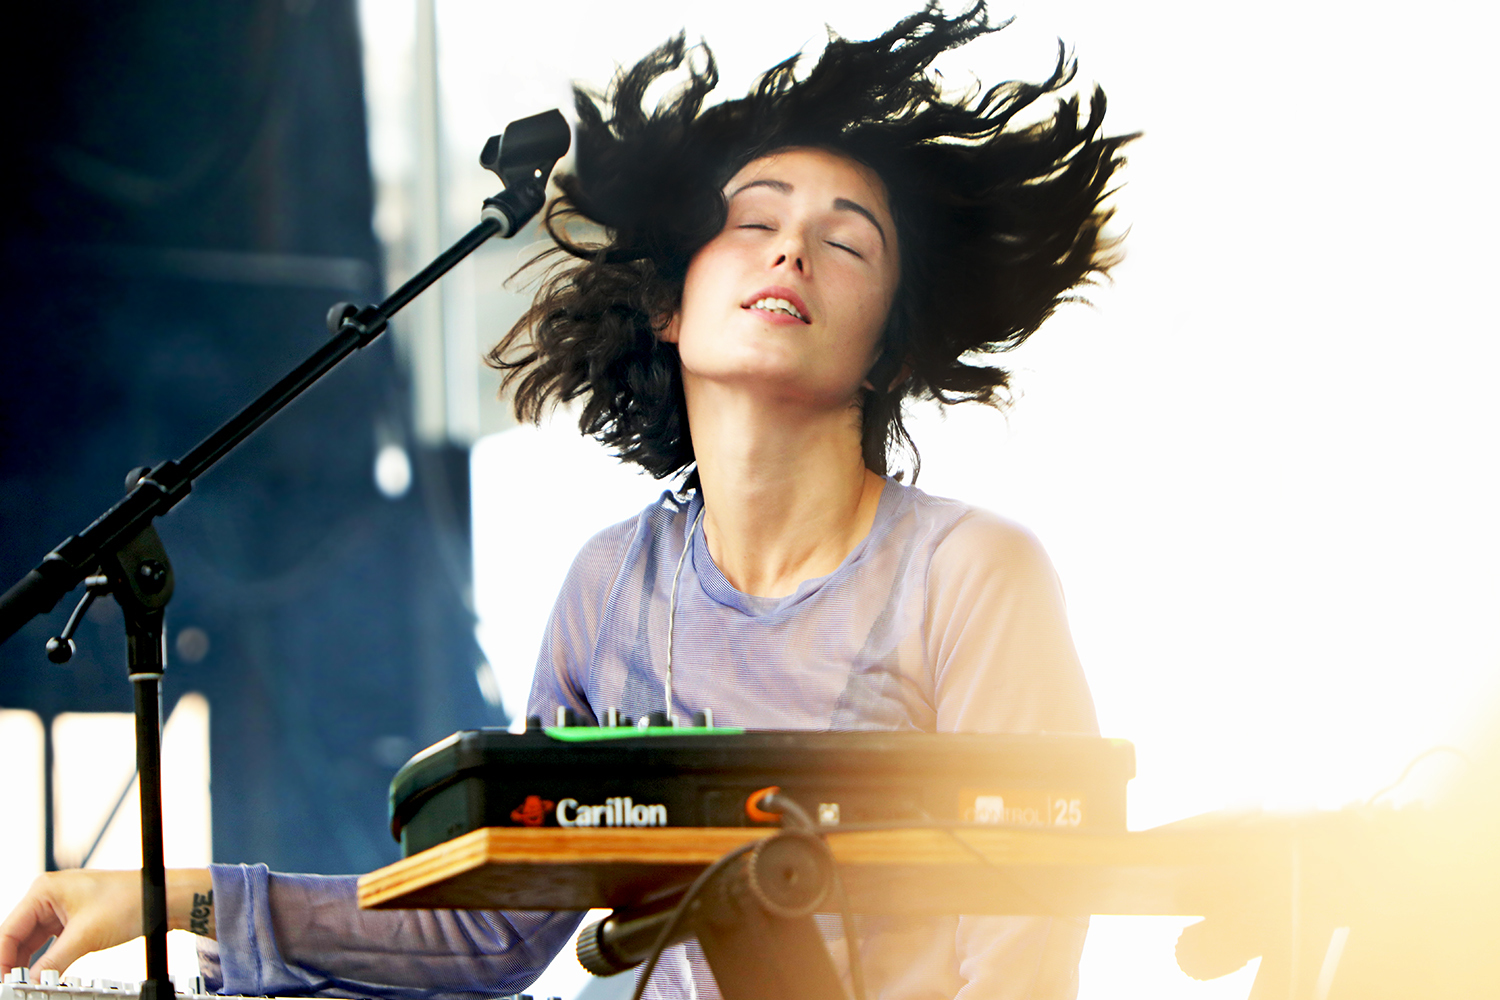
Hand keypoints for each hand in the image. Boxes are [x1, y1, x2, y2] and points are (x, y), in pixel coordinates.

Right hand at [0, 870, 141, 975]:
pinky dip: (47, 960)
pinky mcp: (75, 920)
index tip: (1, 981)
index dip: (1, 959)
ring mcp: (62, 908)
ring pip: (34, 943)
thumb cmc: (132, 900)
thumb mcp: (86, 936)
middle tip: (11, 986)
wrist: (163, 898)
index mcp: (45, 890)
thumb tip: (32, 981)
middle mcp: (50, 896)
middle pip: (18, 937)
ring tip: (27, 985)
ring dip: (30, 964)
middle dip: (14, 963)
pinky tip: (44, 975)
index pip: (9, 930)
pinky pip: (51, 944)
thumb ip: (53, 962)